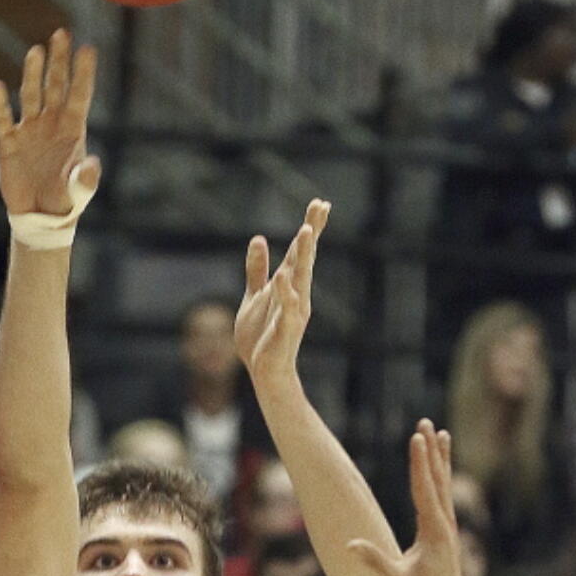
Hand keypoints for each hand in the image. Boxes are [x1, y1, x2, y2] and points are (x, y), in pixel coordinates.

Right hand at [0, 30, 100, 217]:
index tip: (88, 49)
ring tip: (36, 51)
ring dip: (33, 73)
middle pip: (55, 85)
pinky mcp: (8, 141)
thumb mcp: (80, 193)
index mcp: (72, 130)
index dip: (83, 73)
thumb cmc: (65, 203)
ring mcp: (29, 130)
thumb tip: (93, 163)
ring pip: (31, 94)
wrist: (39, 217)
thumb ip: (86, 179)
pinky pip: (2, 118)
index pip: (79, 95)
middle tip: (62, 33)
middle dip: (58, 60)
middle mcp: (51, 123)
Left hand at [234, 199, 329, 385]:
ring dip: (304, 255)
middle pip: (305, 258)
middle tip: (321, 206)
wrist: (264, 372)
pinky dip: (286, 293)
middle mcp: (297, 294)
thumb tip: (259, 239)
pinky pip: (287, 308)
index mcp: (289, 284)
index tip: (320, 203)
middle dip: (312, 232)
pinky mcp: (286, 329)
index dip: (311, 227)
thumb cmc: (261, 336)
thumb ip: (257, 269)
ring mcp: (294, 310)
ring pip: (300, 278)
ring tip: (306, 231)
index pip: (301, 251)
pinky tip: (283, 277)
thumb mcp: (254, 296)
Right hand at [347, 422, 469, 575]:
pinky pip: (444, 498)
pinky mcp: (446, 535)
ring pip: (444, 486)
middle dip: (431, 450)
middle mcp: (445, 526)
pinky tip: (439, 472)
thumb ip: (374, 562)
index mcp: (434, 532)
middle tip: (427, 422)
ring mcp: (448, 529)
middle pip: (437, 479)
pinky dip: (441, 479)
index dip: (419, 462)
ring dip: (440, 459)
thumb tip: (349, 545)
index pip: (424, 489)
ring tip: (441, 434)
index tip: (417, 436)